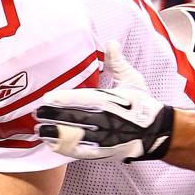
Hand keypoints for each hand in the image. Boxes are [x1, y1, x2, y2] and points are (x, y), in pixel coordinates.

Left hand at [35, 41, 173, 161]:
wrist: (157, 132)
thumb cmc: (142, 104)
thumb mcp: (132, 80)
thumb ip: (117, 62)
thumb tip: (111, 42)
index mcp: (111, 100)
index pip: (83, 99)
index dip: (64, 99)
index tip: (47, 99)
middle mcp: (106, 120)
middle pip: (75, 119)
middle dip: (53, 117)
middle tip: (36, 114)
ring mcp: (105, 138)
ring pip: (75, 137)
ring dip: (55, 134)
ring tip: (40, 130)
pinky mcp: (104, 152)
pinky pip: (82, 152)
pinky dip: (66, 149)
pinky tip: (53, 145)